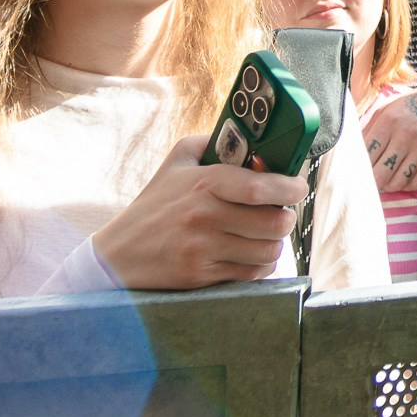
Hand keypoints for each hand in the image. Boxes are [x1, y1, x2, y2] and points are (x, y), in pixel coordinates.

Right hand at [90, 135, 307, 289]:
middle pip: (274, 222)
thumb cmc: (154, 205)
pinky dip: (258, 265)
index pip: (259, 187)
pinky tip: (247, 253)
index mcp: (203, 183)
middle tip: (280, 213)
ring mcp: (204, 249)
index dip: (289, 187)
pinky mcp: (202, 276)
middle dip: (286, 218)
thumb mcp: (176, 163)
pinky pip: (251, 273)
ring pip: (268, 251)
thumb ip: (211, 143)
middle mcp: (205, 216)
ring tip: (262, 234)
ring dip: (273, 243)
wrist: (118, 255)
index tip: (298, 186)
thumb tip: (252, 140)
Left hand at [362, 81, 416, 191]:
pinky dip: (405, 186)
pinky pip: (415, 183)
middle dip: (371, 183)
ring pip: (397, 183)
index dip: (359, 167)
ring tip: (383, 183)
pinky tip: (400, 179)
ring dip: (387, 186)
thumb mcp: (387, 109)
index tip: (356, 172)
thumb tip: (352, 152)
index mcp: (389, 122)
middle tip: (367, 184)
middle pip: (380, 174)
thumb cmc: (410, 107)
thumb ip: (369, 129)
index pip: (367, 154)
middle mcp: (405, 136)